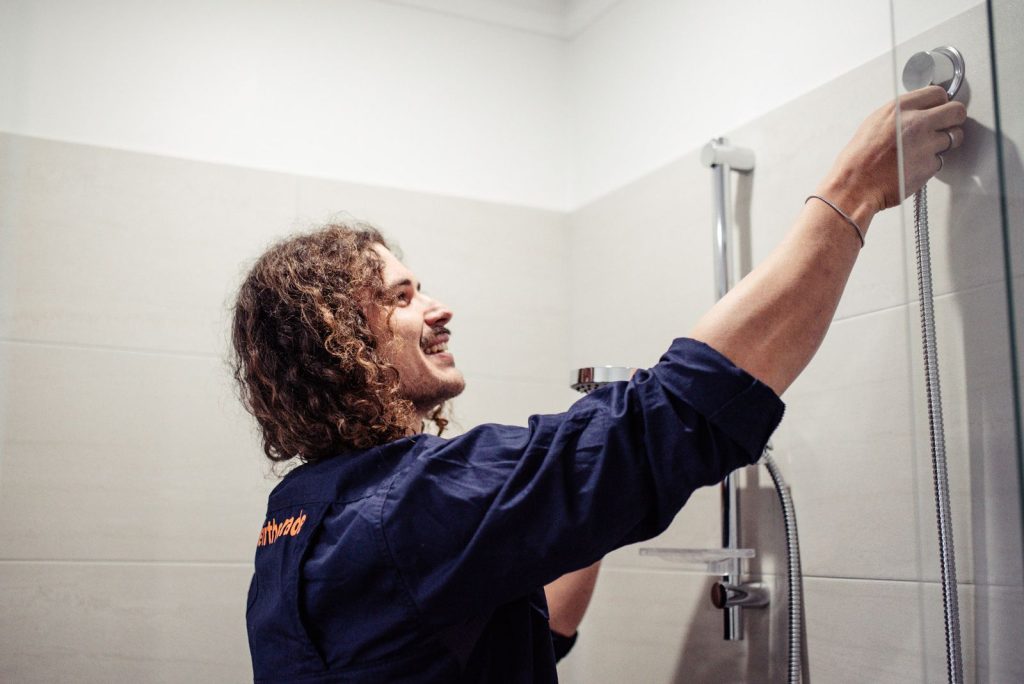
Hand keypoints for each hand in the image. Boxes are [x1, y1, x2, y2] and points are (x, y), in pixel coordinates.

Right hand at [824, 85, 966, 214]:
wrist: (855, 185)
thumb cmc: (859, 159)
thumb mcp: (875, 123)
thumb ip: (900, 115)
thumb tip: (917, 112)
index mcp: (900, 108)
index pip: (937, 94)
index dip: (941, 103)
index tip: (940, 109)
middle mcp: (916, 122)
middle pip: (956, 111)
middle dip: (954, 119)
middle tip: (947, 126)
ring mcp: (926, 144)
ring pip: (954, 137)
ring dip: (947, 143)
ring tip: (929, 149)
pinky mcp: (929, 165)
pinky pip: (940, 161)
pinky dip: (930, 165)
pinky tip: (915, 166)